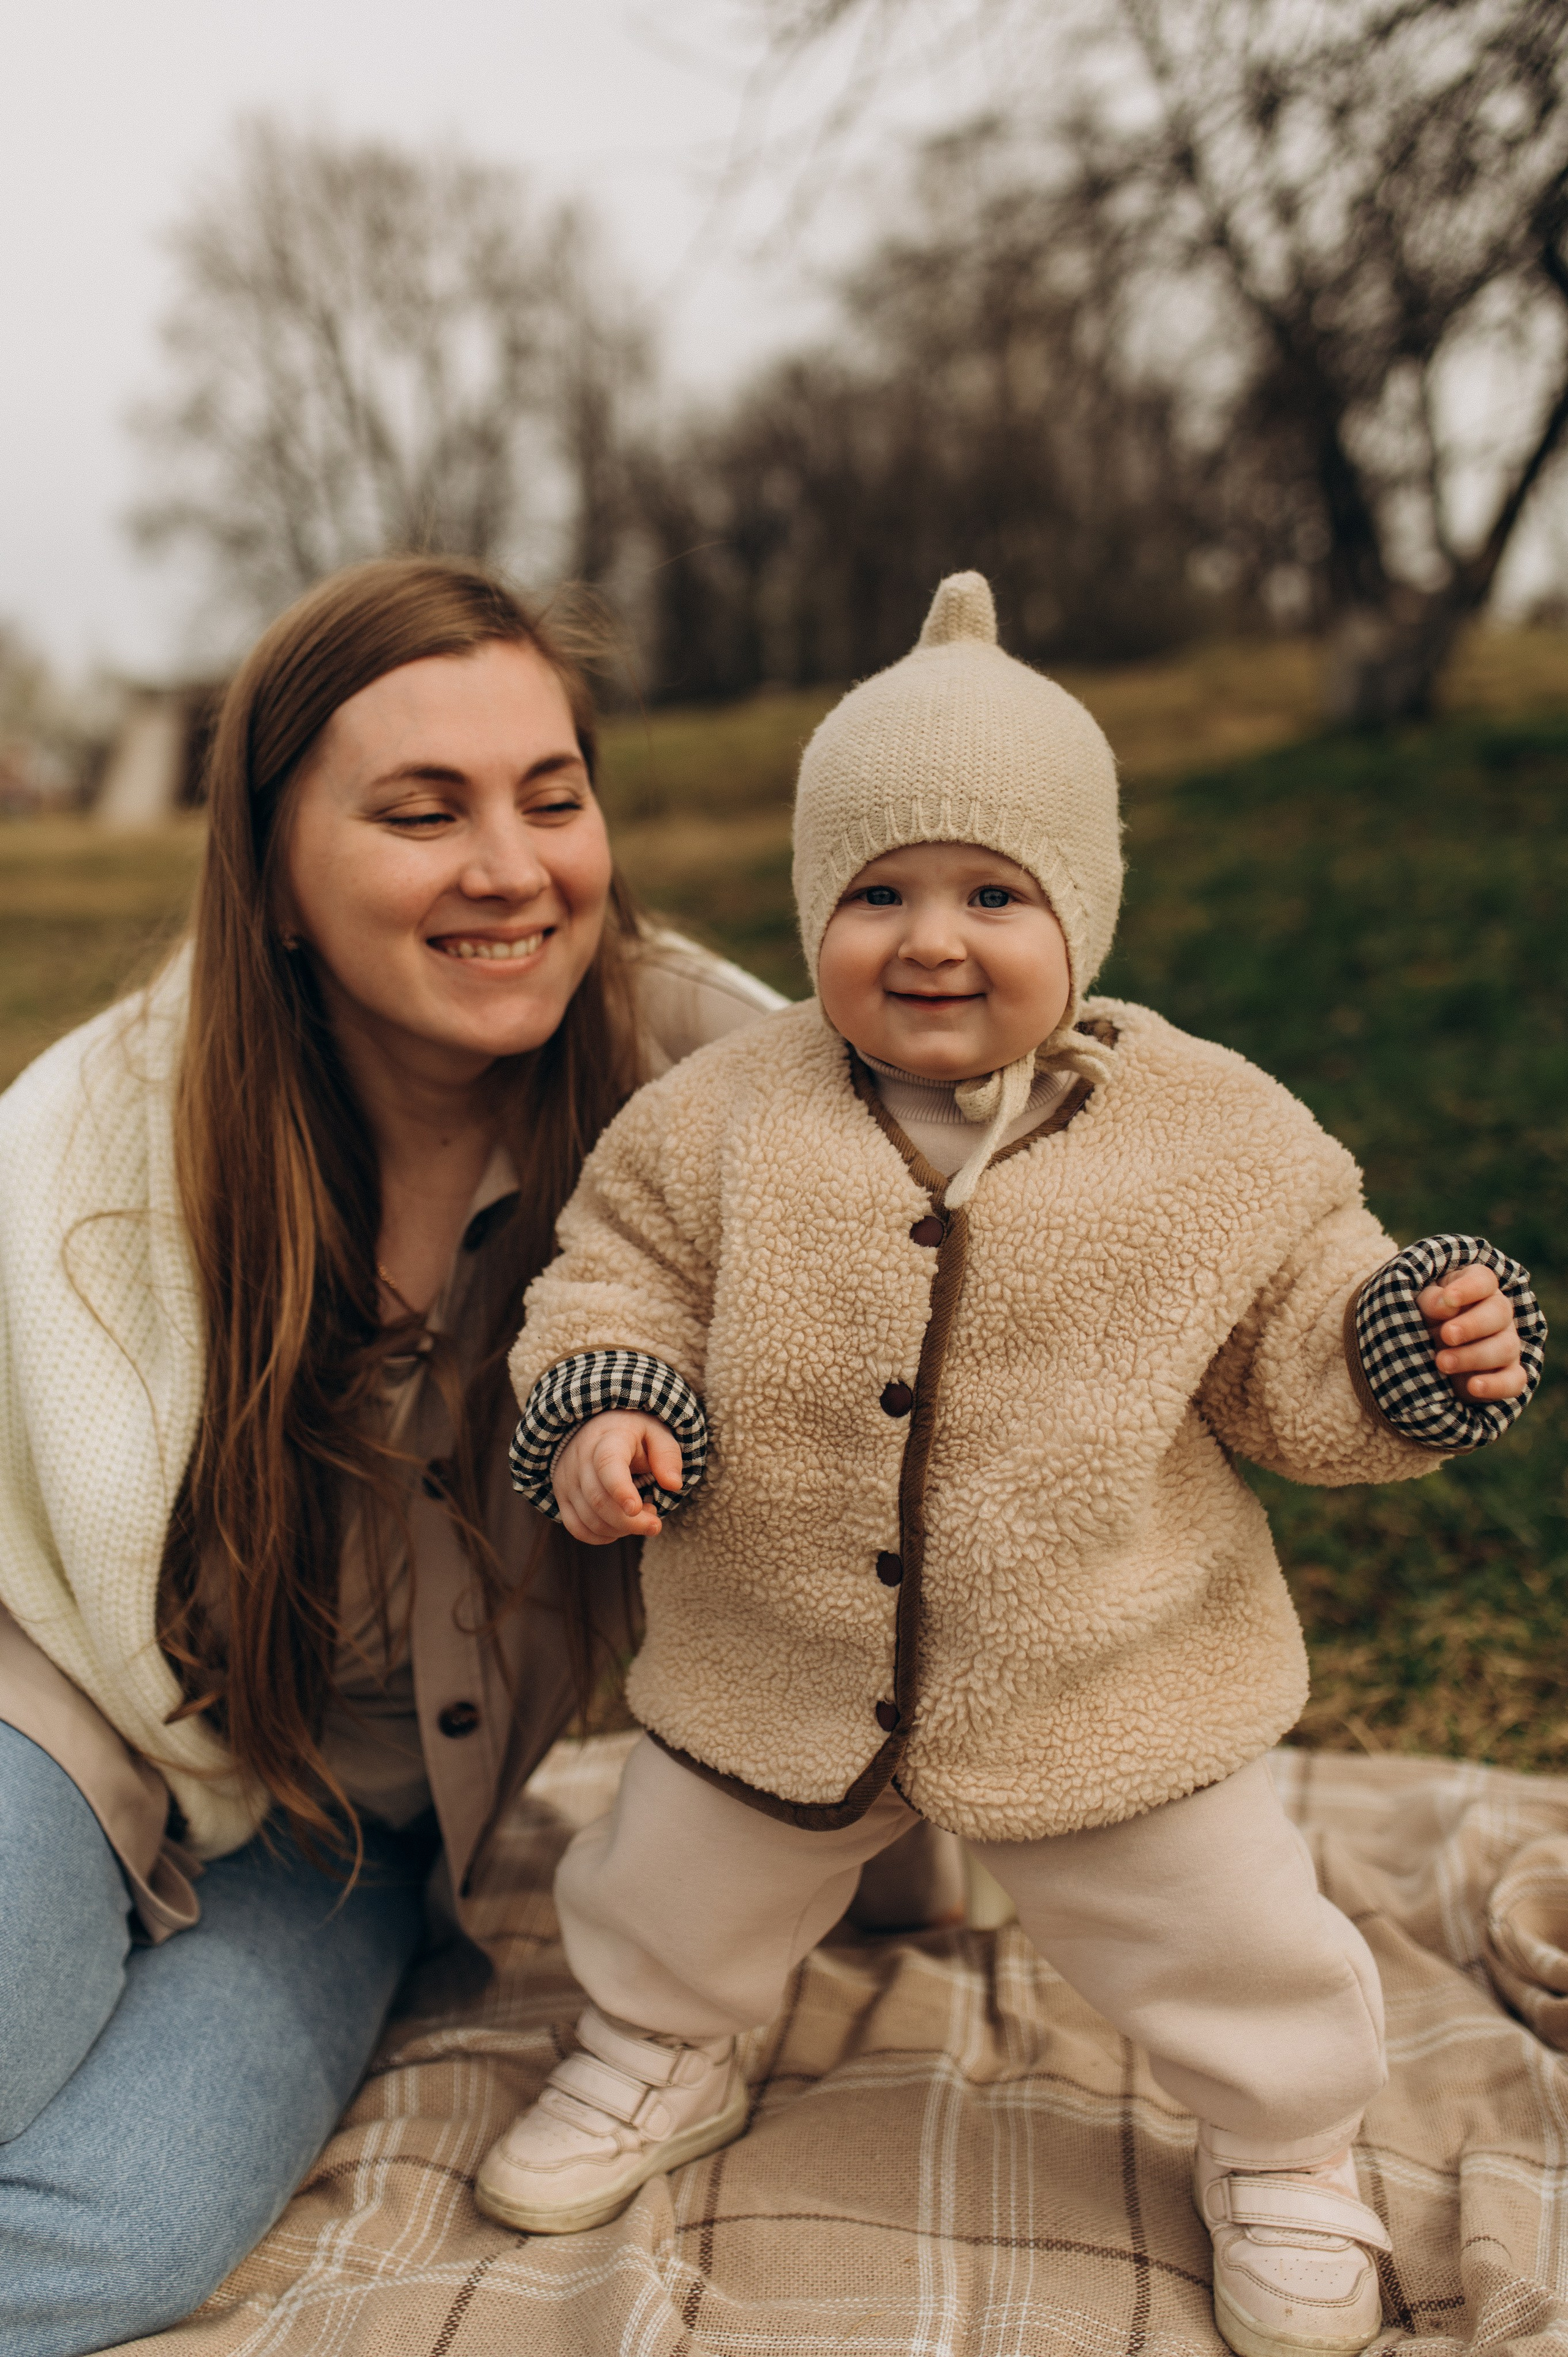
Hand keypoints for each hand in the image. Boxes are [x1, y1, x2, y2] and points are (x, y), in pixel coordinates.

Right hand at [551, 1410, 683, 1543]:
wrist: (596, 1426)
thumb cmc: (632, 1433)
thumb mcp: (656, 1433)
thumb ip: (667, 1456)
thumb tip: (673, 1485)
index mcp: (608, 1439)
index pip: (607, 1464)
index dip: (620, 1489)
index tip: (636, 1509)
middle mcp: (581, 1459)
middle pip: (599, 1500)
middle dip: (631, 1522)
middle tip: (655, 1524)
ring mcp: (568, 1479)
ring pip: (589, 1518)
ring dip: (620, 1529)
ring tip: (641, 1516)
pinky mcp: (562, 1495)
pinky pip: (575, 1527)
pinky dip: (600, 1536)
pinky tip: (620, 1528)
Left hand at [1416, 1264, 1525, 1402]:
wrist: (1424, 1359)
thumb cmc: (1422, 1321)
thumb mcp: (1420, 1306)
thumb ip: (1431, 1301)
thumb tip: (1445, 1304)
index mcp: (1477, 1288)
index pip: (1484, 1280)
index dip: (1470, 1288)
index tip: (1449, 1297)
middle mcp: (1497, 1313)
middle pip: (1499, 1312)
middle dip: (1472, 1325)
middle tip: (1446, 1335)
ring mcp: (1506, 1344)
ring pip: (1506, 1347)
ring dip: (1474, 1356)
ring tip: (1443, 1363)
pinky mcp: (1508, 1375)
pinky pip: (1514, 1381)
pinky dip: (1496, 1385)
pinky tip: (1473, 1386)